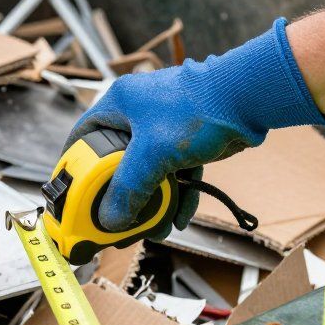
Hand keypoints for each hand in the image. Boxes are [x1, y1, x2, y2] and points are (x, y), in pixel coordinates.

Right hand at [64, 19, 324, 231]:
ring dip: (151, 199)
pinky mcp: (189, 137)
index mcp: (120, 103)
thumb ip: (127, 189)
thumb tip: (111, 220)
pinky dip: (177, 193)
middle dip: (119, 193)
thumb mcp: (152, 155)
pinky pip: (176, 171)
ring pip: (149, 169)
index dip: (75, 165)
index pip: (84, 135)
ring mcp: (165, 124)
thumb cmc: (197, 110)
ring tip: (152, 227)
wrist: (250, 98)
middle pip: (116, 159)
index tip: (74, 192)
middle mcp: (139, 110)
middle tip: (115, 218)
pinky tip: (179, 218)